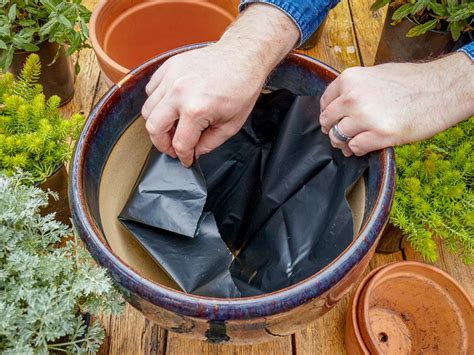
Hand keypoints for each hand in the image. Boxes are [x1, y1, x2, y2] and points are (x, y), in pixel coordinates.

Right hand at [142, 4, 298, 166]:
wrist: (243, 56)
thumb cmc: (242, 88)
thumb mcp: (231, 125)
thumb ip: (209, 143)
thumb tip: (194, 152)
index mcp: (196, 110)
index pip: (180, 143)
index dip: (183, 157)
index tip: (186, 159)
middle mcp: (179, 93)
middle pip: (154, 128)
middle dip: (162, 144)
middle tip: (173, 148)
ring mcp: (171, 77)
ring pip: (147, 109)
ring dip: (157, 124)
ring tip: (171, 128)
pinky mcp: (169, 66)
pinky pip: (151, 90)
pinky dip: (156, 102)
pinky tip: (170, 107)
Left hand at [319, 52, 473, 156]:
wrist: (441, 89)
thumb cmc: (411, 81)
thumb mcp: (375, 74)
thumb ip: (354, 89)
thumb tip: (338, 107)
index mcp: (350, 79)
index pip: (325, 102)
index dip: (328, 114)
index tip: (333, 120)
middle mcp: (352, 97)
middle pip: (328, 121)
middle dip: (332, 130)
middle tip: (340, 136)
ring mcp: (365, 116)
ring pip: (338, 136)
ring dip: (343, 143)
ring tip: (351, 144)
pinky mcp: (380, 134)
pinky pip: (355, 147)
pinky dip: (357, 149)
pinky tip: (365, 146)